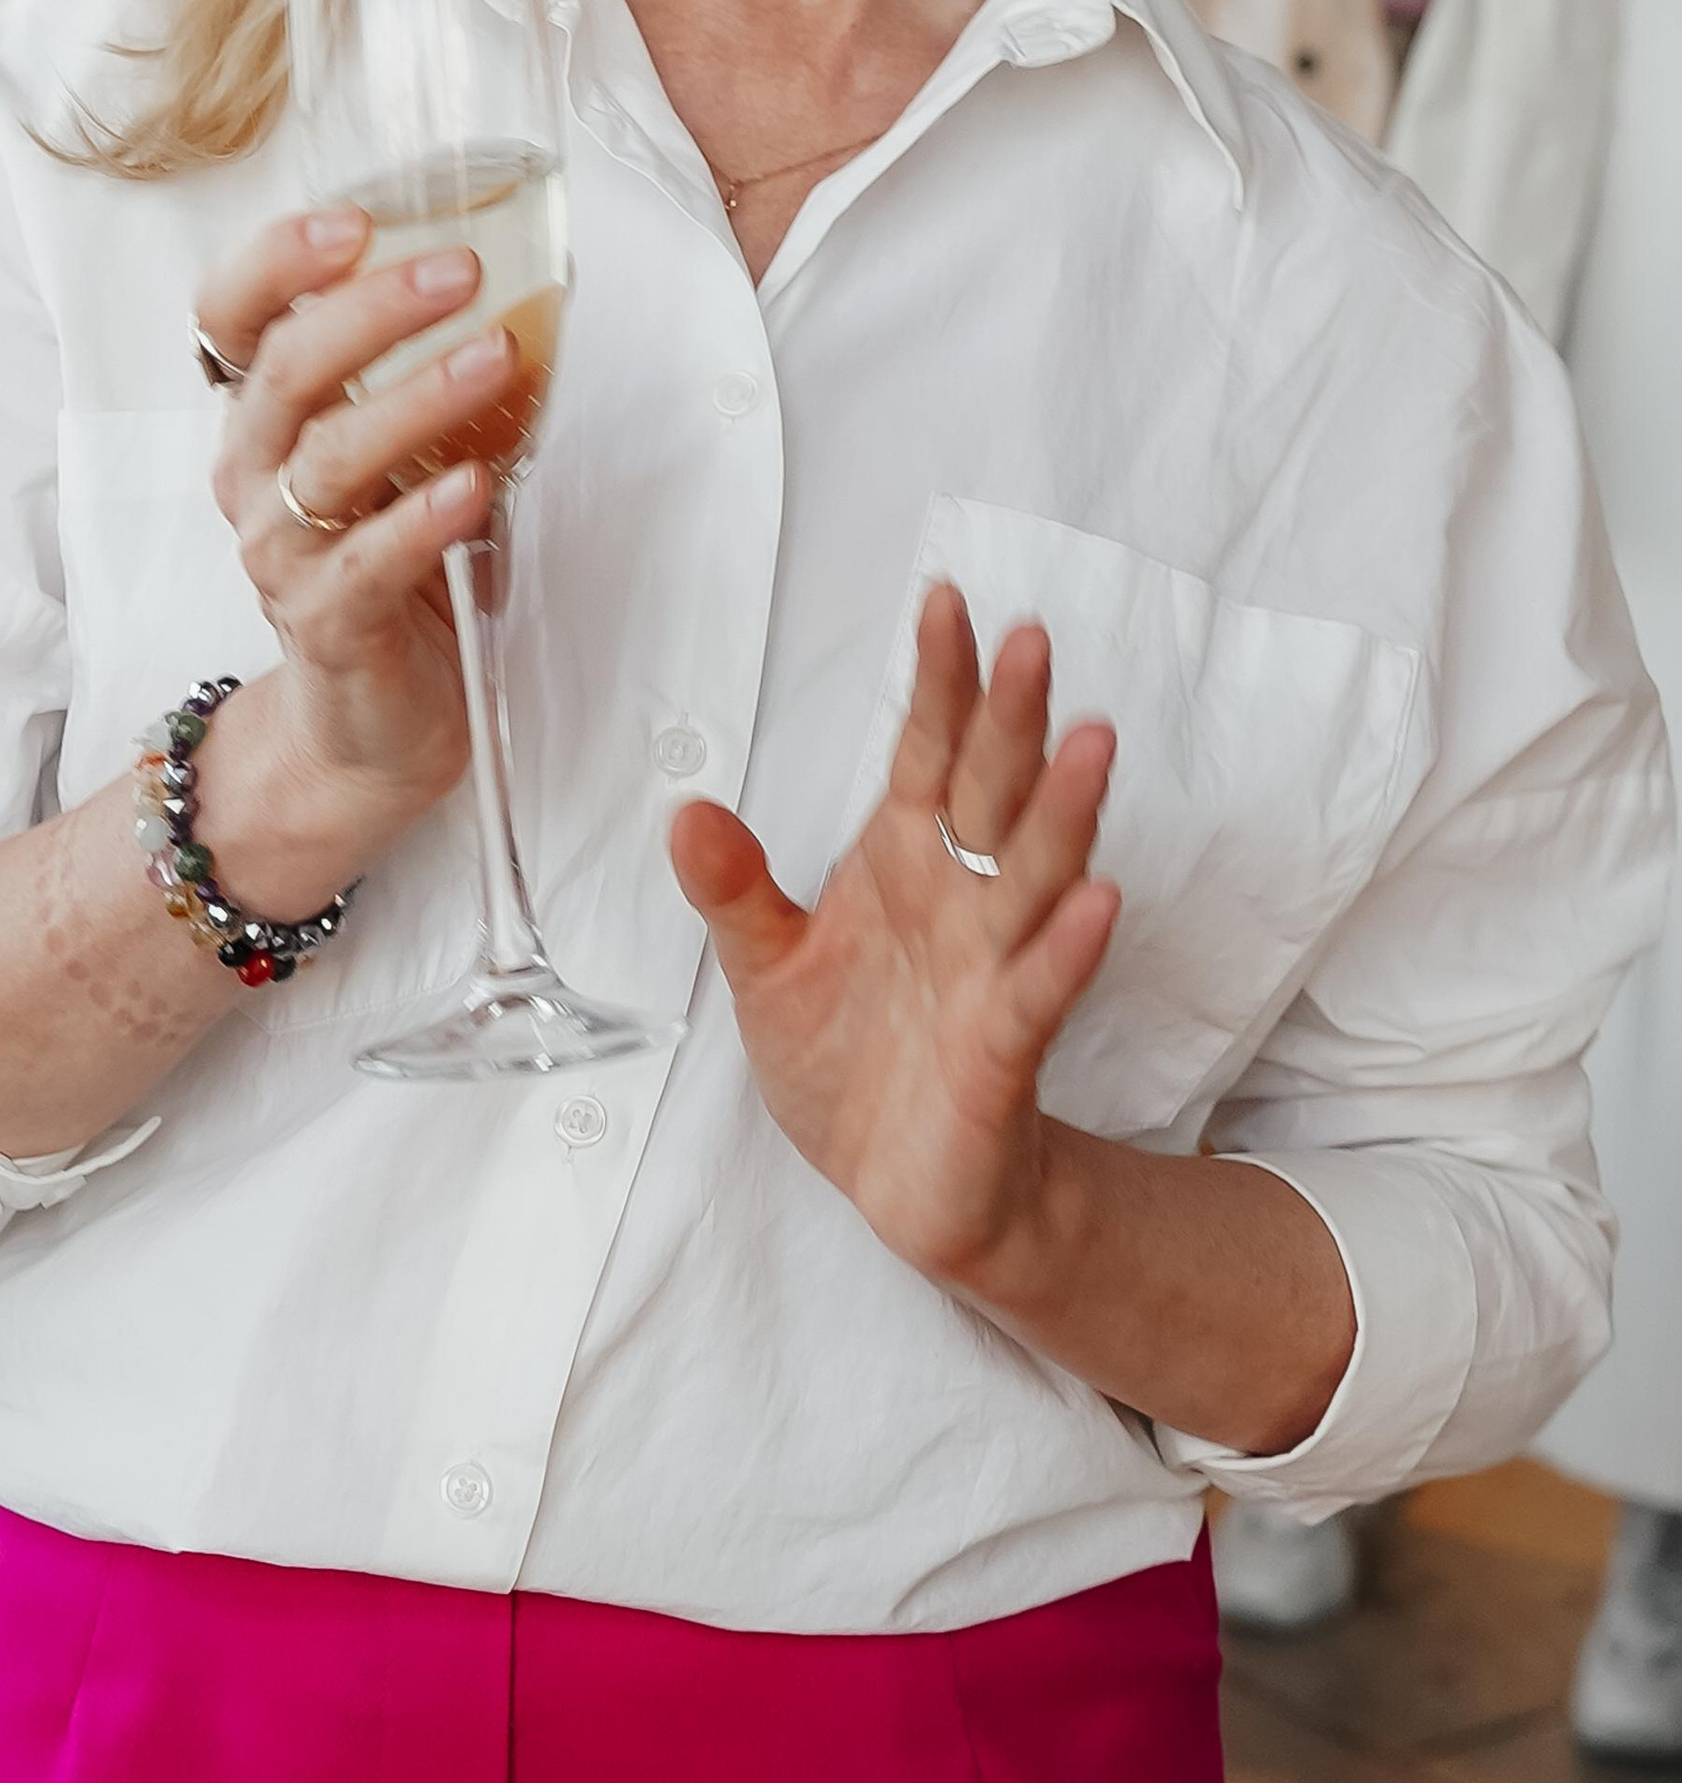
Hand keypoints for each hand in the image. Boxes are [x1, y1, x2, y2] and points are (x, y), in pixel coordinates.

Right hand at [193, 205, 505, 900]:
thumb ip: (430, 377)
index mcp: (263, 418)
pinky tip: (476, 488)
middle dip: (371, 310)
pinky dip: (422, 519)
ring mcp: (280, 554)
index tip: (355, 220)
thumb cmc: (393, 564)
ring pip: (326, 461)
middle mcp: (252, 476)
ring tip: (493, 360)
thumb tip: (527, 289)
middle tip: (460, 271)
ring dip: (414, 401)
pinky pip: (366, 563)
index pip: (231, 315)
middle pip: (285, 373)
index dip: (278, 260)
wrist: (370, 724)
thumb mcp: (403, 455)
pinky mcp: (326, 625)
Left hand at [671, 586, 1119, 1287]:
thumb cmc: (847, 1060)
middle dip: (1011, 718)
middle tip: (1030, 639)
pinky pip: (1040, 990)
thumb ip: (733, 889)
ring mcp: (992, 967)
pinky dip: (1068, 948)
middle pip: (993, 791)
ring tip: (1093, 740)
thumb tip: (684, 811)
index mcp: (905, 859)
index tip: (945, 599)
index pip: (929, 751)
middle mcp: (961, 897)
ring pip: (1034, 875)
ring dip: (1066, 813)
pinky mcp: (1005, 1047)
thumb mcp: (765, 967)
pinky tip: (1099, 901)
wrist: (897, 1183)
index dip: (939, 680)